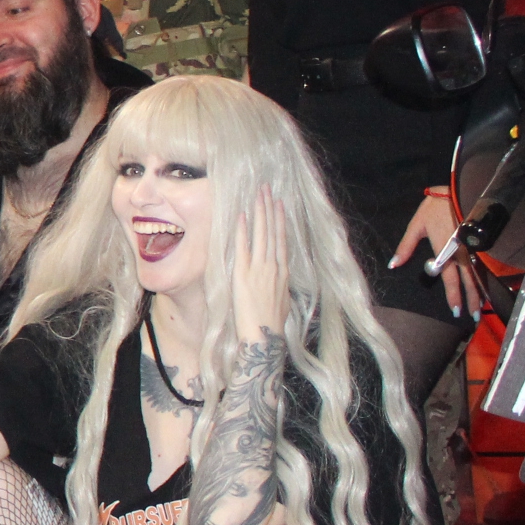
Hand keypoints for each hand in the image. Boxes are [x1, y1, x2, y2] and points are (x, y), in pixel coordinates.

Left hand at [232, 188, 289, 345]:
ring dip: (259, 212)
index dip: (280, 220)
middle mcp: (273, 266)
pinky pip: (243, 247)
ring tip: (259, 194)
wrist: (264, 337)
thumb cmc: (271, 324)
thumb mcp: (282, 301)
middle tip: (268, 188)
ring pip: (261, 234)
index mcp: (282, 272)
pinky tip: (241, 215)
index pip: (281, 240)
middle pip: (273, 231)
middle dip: (270, 208)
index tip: (279, 203)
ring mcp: (259, 268)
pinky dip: (243, 230)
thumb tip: (278, 279)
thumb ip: (279, 286)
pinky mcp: (244, 273)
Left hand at [390, 189, 478, 318]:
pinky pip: (483, 264)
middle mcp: (462, 253)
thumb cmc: (435, 208)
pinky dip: (485, 278)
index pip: (451, 279)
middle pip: (469, 281)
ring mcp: (473, 248)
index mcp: (446, 251)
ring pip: (478, 274)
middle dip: (472, 300)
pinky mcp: (479, 243)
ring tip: (482, 308)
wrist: (458, 190)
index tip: (457, 311)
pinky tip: (487, 288)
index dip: (454, 295)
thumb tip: (393, 264)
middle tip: (474, 318)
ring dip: (481, 292)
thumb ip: (406, 247)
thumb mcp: (416, 226)